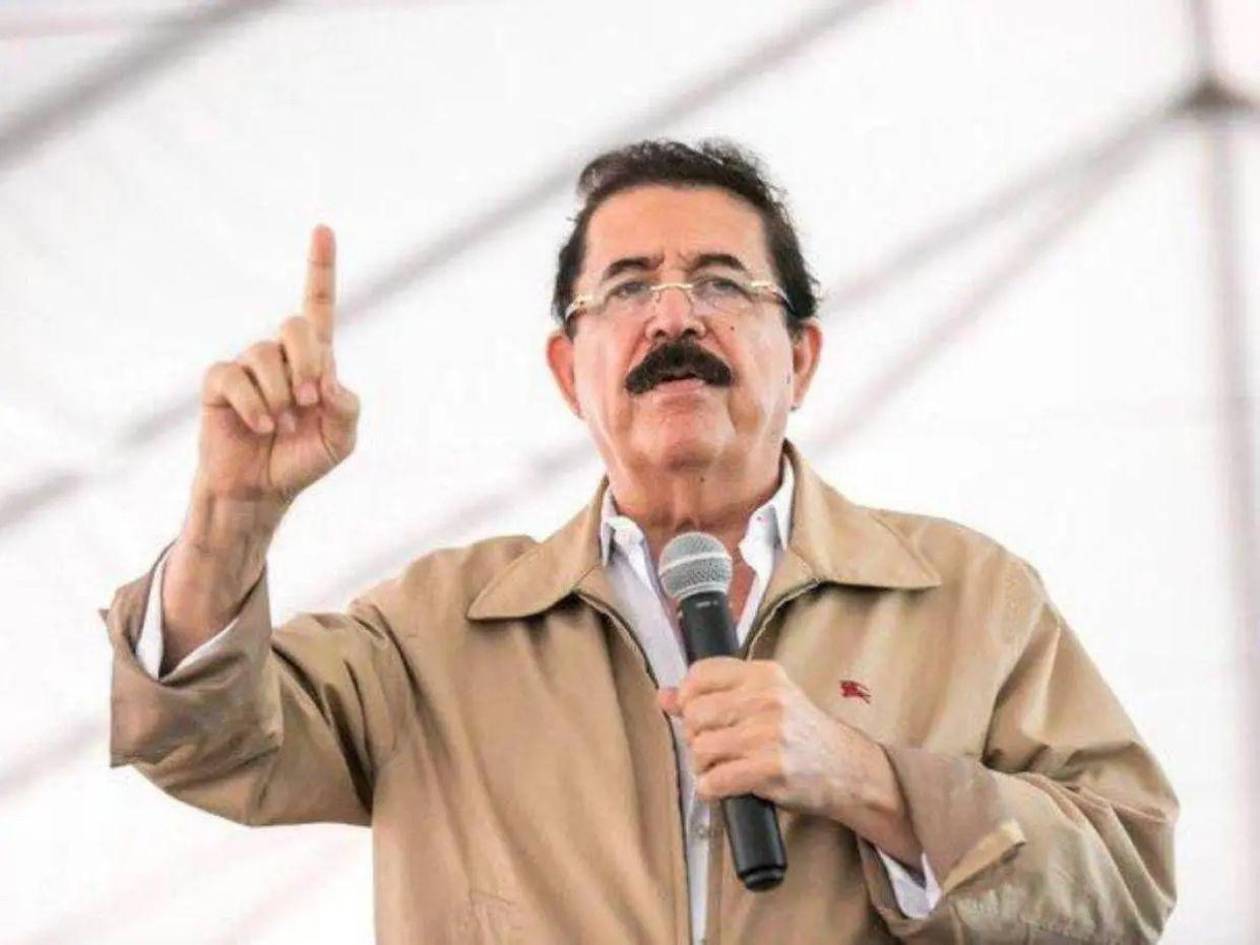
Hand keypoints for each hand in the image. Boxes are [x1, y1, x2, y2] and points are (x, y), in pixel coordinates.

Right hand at [194, 224, 359, 511]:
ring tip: (281, 424)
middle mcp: (280, 356)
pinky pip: (234, 377)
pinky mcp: (220, 384)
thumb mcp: (341, 439)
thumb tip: (328, 381)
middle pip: (296, 324)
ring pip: (265, 355)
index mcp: (315, 361)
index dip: (320, 267)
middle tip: (310, 399)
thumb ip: (348, 408)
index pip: (318, 305)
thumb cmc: (302, 459)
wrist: (262, 490)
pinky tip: (261, 426)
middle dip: (309, 360)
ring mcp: (248, 367)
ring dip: (280, 394)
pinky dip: (255, 405)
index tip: (322, 229)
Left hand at [658, 657, 921, 865]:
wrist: (848, 769)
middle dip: (696, 736)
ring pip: (700, 748)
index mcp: (764, 674)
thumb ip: (716, 695)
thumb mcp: (766, 701)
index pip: (701, 674)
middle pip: (695, 713)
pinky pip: (714, 780)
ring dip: (703, 765)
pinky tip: (724, 786)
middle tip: (714, 747)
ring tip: (722, 767)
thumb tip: (664, 696)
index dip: (687, 697)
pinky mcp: (770, 769)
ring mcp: (768, 734)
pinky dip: (711, 789)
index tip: (695, 714)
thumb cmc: (802, 734)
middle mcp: (766, 698)